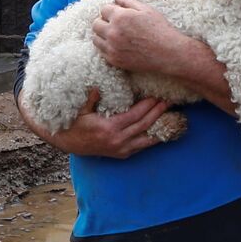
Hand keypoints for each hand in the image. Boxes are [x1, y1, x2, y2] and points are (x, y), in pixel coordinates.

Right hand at [19, 89, 169, 158]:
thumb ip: (90, 99)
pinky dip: (153, 138)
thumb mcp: (80, 110)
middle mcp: (118, 141)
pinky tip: (162, 131)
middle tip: (169, 101)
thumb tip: (96, 87)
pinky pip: (142, 146)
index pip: (135, 115)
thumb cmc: (74, 123)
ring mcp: (121, 149)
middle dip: (158, 112)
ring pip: (147, 139)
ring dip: (160, 126)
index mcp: (109, 128)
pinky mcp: (122, 154)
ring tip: (173, 116)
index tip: (158, 95)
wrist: (68, 143)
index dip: (148, 105)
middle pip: (144, 125)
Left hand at [93, 0, 188, 75]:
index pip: (103, 9)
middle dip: (103, 21)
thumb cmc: (160, 29)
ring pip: (95, 39)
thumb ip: (128, 2)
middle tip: (114, 24)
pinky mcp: (114, 60)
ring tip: (114, 35)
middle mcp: (113, 32)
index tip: (117, 13)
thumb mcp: (147, 9)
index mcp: (120, 17)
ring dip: (102, 35)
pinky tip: (117, 45)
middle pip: (96, 24)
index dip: (111, 10)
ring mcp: (112, 48)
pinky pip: (102, 52)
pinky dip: (106, 47)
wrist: (168, 53)